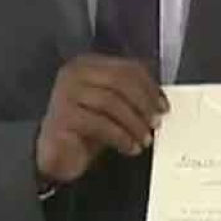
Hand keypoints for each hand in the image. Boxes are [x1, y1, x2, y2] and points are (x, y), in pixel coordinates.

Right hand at [35, 53, 169, 184]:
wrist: (57, 155)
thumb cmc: (86, 130)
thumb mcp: (112, 109)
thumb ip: (130, 98)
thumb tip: (159, 102)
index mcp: (89, 64)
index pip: (127, 68)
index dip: (150, 87)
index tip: (163, 106)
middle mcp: (74, 74)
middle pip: (120, 81)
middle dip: (143, 103)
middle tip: (156, 122)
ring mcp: (65, 93)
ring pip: (111, 102)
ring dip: (134, 123)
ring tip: (145, 138)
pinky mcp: (62, 116)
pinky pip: (99, 124)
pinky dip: (120, 137)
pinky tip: (130, 147)